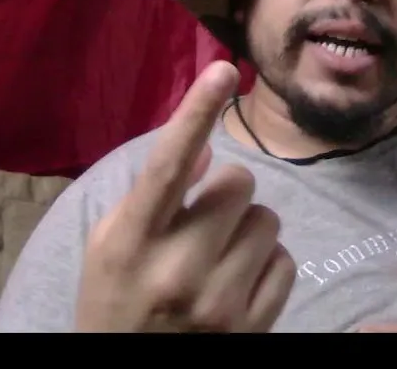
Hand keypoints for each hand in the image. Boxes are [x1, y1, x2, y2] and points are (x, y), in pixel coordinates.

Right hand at [74, 61, 295, 332]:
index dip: (195, 112)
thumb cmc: (115, 301)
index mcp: (131, 242)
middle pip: (239, 182)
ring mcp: (219, 302)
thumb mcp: (111, 245)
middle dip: (227, 192)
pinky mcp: (254, 326)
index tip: (223, 69)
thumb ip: (151, 195)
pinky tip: (236, 283)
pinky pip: (285, 261)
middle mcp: (176, 270)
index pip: (167, 164)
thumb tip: (208, 148)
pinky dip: (266, 264)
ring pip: (269, 220)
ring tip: (218, 256)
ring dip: (248, 228)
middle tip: (204, 219)